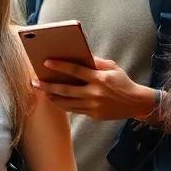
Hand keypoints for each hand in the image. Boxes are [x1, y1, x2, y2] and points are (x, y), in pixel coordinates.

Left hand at [36, 57, 154, 120]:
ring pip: (67, 103)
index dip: (60, 66)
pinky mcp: (93, 115)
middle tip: (35, 82)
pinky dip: (63, 105)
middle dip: (48, 86)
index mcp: (99, 78)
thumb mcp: (112, 67)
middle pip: (66, 90)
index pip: (76, 71)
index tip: (46, 63)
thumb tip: (79, 55)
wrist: (136, 103)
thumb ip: (96, 62)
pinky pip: (74, 110)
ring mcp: (93, 106)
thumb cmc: (123, 82)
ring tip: (42, 92)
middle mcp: (95, 93)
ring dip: (52, 97)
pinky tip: (55, 100)